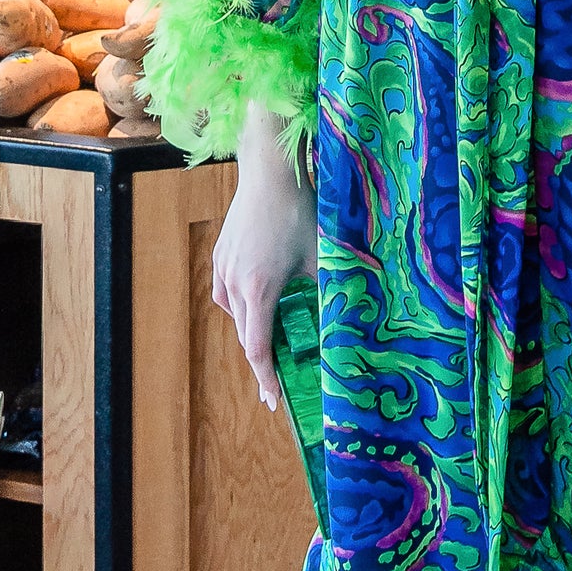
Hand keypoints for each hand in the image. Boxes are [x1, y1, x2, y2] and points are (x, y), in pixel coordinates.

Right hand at [211, 105, 316, 409]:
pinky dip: (243, 305)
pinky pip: (228, 292)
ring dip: (252, 329)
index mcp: (259, 289)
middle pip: (245, 335)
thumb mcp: (320, 254)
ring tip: (273, 339)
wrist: (268, 170)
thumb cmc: (298, 210)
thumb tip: (350, 314)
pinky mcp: (221, 253)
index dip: (267, 378)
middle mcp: (234, 283)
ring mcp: (224, 267)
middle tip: (277, 382)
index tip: (274, 401)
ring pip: (235, 313)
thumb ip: (329, 287)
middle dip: (262, 360)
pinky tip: (260, 299)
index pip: (258, 349)